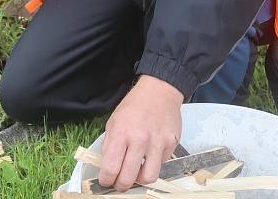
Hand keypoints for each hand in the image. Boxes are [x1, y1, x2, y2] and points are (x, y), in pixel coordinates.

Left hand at [98, 75, 182, 191]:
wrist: (159, 92)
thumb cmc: (133, 107)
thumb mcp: (113, 121)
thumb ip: (110, 145)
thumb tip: (107, 168)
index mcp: (120, 133)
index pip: (111, 168)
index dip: (106, 180)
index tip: (105, 182)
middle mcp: (139, 140)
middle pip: (129, 178)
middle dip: (121, 186)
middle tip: (119, 183)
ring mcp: (157, 143)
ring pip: (149, 178)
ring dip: (140, 179)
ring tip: (136, 172)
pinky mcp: (171, 145)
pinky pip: (161, 165)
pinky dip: (153, 164)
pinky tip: (149, 155)